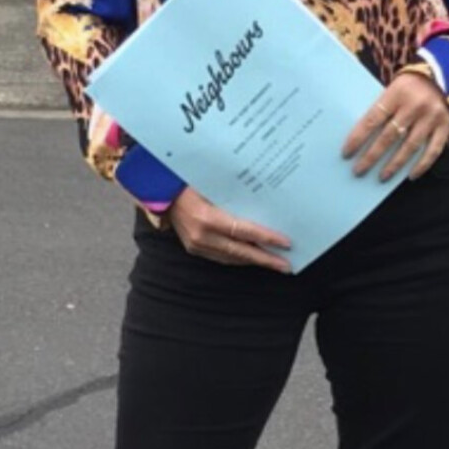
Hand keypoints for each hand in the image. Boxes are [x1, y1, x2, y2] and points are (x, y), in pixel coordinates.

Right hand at [170, 188, 293, 272]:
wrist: (161, 191)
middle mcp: (202, 235)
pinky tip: (252, 258)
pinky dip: (239, 259)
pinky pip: (221, 258)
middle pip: (240, 252)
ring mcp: (196, 245)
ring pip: (232, 258)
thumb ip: (236, 197)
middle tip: (287, 266)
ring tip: (275, 263)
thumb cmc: (189, 181)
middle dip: (266, 259)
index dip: (266, 238)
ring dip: (254, 261)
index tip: (285, 243)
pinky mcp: (194, 249)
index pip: (244, 231)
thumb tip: (266, 206)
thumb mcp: (214, 185)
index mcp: (207, 217)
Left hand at [341, 72, 448, 181]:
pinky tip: (411, 175)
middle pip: (389, 136)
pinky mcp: (445, 125)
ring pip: (410, 146)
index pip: (373, 119)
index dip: (358, 138)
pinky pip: (433, 150)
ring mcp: (431, 116)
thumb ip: (382, 108)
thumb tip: (362, 137)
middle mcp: (414, 105)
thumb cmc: (410, 84)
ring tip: (382, 177)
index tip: (347, 153)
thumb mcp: (393, 88)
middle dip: (372, 156)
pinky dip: (422, 165)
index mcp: (396, 93)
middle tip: (359, 170)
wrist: (443, 73)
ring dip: (394, 164)